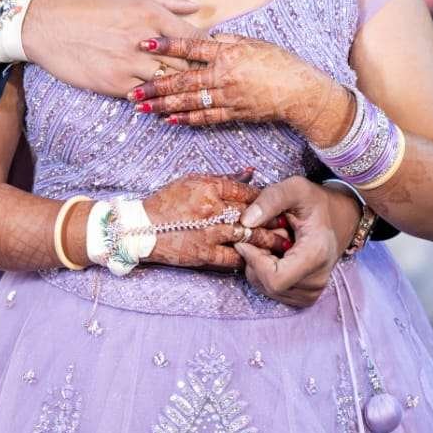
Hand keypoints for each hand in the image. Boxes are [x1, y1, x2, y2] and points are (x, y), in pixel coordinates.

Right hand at [22, 0, 199, 97]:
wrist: (43, 23)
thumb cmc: (83, 0)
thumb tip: (195, 5)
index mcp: (149, 11)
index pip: (194, 36)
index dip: (204, 46)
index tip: (205, 51)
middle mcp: (143, 39)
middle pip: (187, 63)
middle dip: (196, 68)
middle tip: (200, 73)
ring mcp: (129, 64)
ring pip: (169, 82)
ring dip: (176, 85)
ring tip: (181, 86)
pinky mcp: (114, 84)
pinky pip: (146, 95)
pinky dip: (154, 95)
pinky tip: (155, 92)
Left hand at [130, 34, 332, 132]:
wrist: (300, 91)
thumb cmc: (278, 61)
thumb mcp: (253, 41)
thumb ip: (226, 40)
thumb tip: (205, 37)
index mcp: (227, 53)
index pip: (190, 48)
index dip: (166, 45)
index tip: (144, 42)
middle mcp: (224, 75)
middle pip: (182, 80)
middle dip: (154, 85)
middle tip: (132, 89)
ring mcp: (227, 97)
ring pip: (189, 102)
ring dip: (163, 105)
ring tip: (142, 107)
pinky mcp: (233, 113)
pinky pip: (205, 117)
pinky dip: (186, 119)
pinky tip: (169, 119)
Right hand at [143, 173, 283, 271]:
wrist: (142, 228)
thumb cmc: (167, 201)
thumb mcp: (193, 180)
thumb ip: (223, 178)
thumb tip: (250, 173)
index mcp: (209, 187)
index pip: (246, 191)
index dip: (265, 198)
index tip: (278, 203)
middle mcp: (212, 209)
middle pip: (252, 215)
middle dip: (273, 221)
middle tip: (290, 225)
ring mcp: (209, 233)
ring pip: (247, 237)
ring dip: (266, 241)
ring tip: (282, 244)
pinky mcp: (204, 254)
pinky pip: (232, 258)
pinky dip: (247, 259)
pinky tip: (259, 260)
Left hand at [235, 177, 360, 307]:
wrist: (341, 217)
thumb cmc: (317, 202)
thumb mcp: (295, 188)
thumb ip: (270, 199)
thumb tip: (245, 222)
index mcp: (316, 255)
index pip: (275, 279)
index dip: (253, 261)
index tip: (245, 240)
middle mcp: (316, 280)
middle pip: (269, 285)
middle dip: (255, 260)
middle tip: (261, 236)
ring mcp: (312, 291)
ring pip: (268, 289)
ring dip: (260, 266)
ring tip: (272, 242)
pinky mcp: (307, 295)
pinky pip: (276, 291)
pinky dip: (267, 273)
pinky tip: (275, 254)